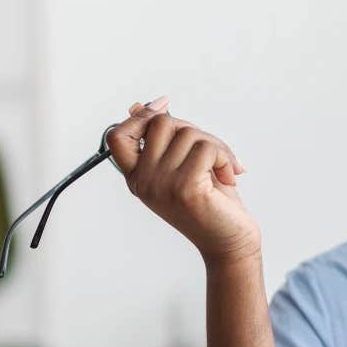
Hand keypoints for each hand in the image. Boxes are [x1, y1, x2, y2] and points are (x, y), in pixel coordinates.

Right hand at [106, 96, 261, 265]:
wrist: (230, 242)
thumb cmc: (211, 204)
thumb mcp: (182, 166)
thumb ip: (162, 140)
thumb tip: (139, 106)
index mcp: (137, 177)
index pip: (117, 136)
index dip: (140, 116)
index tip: (165, 105)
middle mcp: (144, 181)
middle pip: (161, 124)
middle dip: (193, 130)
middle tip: (212, 153)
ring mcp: (162, 185)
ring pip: (188, 133)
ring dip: (216, 146)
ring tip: (223, 169)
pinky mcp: (185, 188)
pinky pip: (206, 148)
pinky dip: (225, 157)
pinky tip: (229, 176)